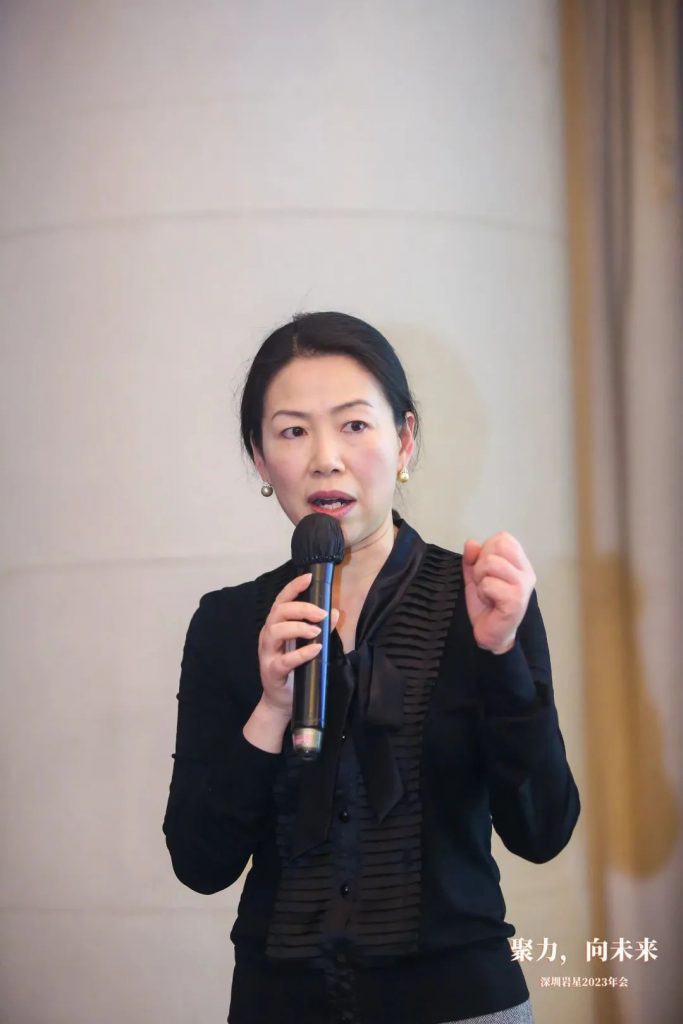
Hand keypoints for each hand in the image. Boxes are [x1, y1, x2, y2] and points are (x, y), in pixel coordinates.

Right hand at [257, 572, 340, 719]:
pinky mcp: (272, 671)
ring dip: (298, 627)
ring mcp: (267, 653)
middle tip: (321, 613)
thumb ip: (320, 628)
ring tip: (317, 631)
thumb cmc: (294, 670)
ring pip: (276, 631)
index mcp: (276, 626)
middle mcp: (268, 635)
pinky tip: (316, 650)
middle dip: (301, 608)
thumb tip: (335, 612)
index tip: (308, 578)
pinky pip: (285, 660)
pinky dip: (301, 653)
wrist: (282, 701)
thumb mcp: (308, 645)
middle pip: (278, 612)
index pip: (281, 601)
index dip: (293, 587)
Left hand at [462, 532, 535, 653]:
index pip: (503, 538)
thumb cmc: (487, 605)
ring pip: (490, 563)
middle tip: (485, 582)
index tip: (486, 570)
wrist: (491, 634)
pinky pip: (488, 583)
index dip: (487, 550)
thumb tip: (471, 543)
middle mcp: (526, 572)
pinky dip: (483, 592)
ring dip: (480, 579)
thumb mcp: (475, 576)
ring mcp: (523, 585)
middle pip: (498, 545)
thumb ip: (472, 558)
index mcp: (519, 563)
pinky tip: (490, 603)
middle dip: (482, 563)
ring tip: (487, 592)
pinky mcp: (516, 600)